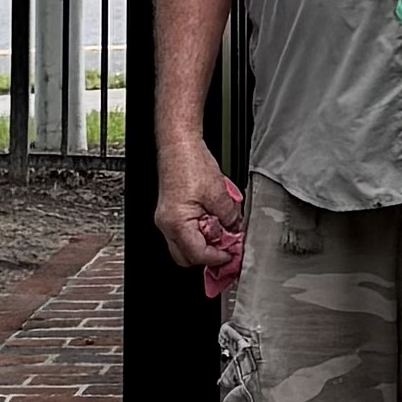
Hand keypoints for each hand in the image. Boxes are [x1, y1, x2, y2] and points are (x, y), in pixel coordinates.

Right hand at [155, 140, 247, 283]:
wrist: (178, 145)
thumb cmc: (190, 163)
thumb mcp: (219, 192)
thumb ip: (229, 217)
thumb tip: (234, 230)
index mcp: (176, 222)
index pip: (198, 254)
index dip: (218, 257)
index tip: (231, 254)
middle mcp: (166, 224)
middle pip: (187, 257)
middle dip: (208, 255)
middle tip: (227, 248)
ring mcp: (166, 219)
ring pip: (185, 246)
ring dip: (204, 243)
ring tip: (221, 230)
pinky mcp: (170, 213)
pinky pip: (184, 232)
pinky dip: (199, 232)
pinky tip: (212, 220)